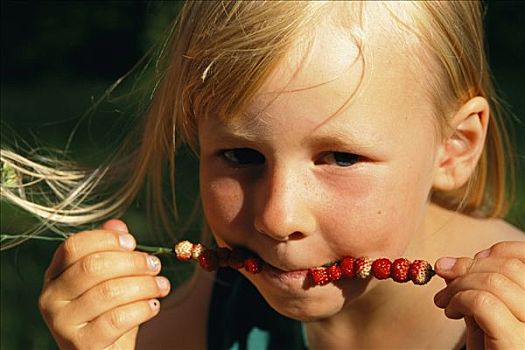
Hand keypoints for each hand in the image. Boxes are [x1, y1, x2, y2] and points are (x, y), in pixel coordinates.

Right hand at [38, 219, 170, 349]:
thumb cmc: (109, 311)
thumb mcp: (110, 279)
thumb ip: (111, 251)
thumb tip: (118, 224)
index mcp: (55, 275)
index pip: (74, 246)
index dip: (106, 239)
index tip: (132, 242)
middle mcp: (51, 297)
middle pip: (93, 266)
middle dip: (132, 262)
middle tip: (155, 265)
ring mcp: (62, 323)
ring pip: (108, 292)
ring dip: (144, 285)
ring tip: (162, 286)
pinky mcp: (80, 345)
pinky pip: (116, 319)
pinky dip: (142, 309)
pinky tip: (154, 306)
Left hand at [434, 241, 524, 349]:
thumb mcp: (485, 317)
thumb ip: (475, 288)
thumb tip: (450, 263)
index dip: (500, 251)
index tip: (473, 258)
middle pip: (510, 268)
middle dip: (468, 267)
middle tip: (444, 282)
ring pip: (495, 281)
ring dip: (458, 286)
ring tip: (445, 303)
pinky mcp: (518, 345)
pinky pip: (483, 302)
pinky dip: (459, 299)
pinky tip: (451, 311)